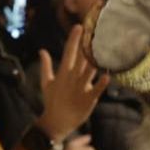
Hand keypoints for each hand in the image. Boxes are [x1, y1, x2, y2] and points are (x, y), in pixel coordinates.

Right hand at [37, 25, 108, 140]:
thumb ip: (45, 66)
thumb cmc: (52, 102)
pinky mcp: (88, 100)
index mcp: (62, 73)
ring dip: (95, 61)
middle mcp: (72, 79)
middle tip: (93, 32)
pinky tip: (107, 76)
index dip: (74, 39)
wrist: (56, 122)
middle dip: (86, 45)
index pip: (68, 52)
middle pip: (81, 58)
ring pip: (89, 72)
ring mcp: (80, 89)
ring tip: (102, 49)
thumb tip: (42, 50)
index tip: (79, 27)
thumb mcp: (46, 82)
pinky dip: (101, 84)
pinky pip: (96, 90)